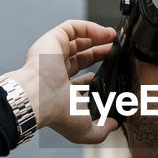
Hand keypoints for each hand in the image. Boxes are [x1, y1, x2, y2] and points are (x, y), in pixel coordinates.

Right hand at [1, 20, 119, 144]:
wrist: (40, 98)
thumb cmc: (57, 114)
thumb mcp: (85, 130)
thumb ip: (102, 130)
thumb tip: (113, 125)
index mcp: (60, 90)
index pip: (79, 79)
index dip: (97, 75)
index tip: (112, 72)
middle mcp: (55, 70)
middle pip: (81, 56)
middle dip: (101, 53)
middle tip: (118, 52)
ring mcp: (53, 54)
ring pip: (78, 40)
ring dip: (98, 38)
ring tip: (115, 38)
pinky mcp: (52, 40)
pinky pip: (72, 27)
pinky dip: (90, 27)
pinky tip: (105, 33)